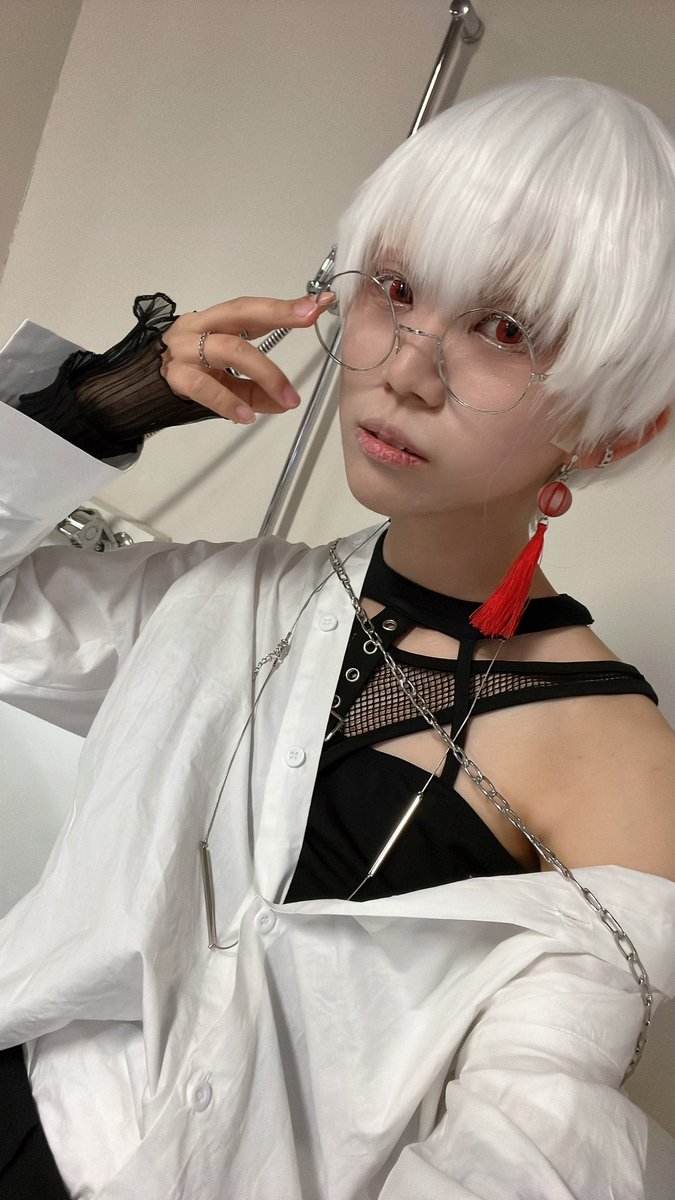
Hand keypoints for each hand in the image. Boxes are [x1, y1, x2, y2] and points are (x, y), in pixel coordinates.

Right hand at [160, 294, 331, 423]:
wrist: (135, 395)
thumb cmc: (187, 381)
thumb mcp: (225, 382)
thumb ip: (255, 390)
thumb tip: (287, 402)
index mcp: (212, 322)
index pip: (250, 309)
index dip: (285, 307)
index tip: (318, 304)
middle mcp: (197, 327)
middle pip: (240, 313)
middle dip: (277, 313)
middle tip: (309, 318)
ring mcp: (184, 351)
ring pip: (231, 349)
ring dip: (266, 373)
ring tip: (289, 399)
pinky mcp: (175, 378)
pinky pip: (207, 387)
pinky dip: (230, 402)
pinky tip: (247, 417)